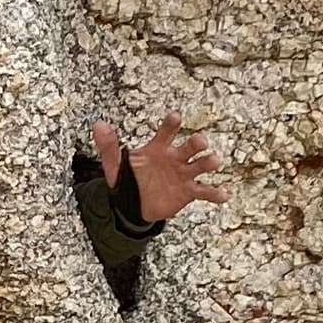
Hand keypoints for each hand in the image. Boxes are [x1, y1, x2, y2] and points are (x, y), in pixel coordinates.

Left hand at [89, 115, 228, 223]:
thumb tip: (97, 124)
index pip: (166, 132)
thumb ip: (108, 146)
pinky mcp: (189, 191)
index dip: (171, 125)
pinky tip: (224, 195)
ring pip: (200, 166)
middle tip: (200, 142)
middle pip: (189, 147)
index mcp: (158, 148)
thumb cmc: (128, 179)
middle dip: (195, 143)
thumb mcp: (115, 165)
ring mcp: (184, 174)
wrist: (134, 205)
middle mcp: (175, 158)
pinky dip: (215, 193)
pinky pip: (204, 191)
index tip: (175, 117)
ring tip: (214, 161)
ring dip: (208, 162)